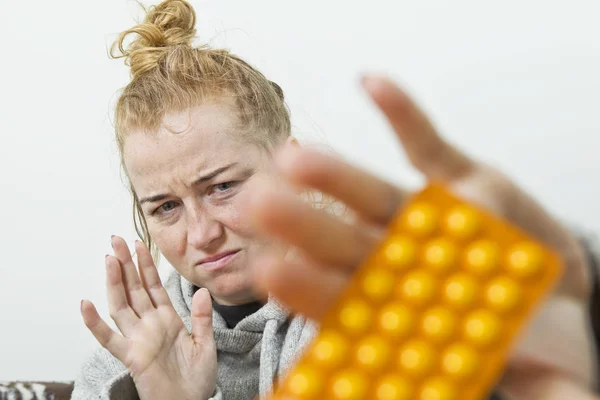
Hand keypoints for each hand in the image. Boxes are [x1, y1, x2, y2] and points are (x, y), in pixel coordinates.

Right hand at [81, 237, 216, 399]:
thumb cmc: (197, 378)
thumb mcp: (206, 344)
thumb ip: (202, 318)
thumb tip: (203, 290)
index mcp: (168, 319)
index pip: (153, 286)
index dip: (146, 265)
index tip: (140, 243)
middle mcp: (150, 325)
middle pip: (134, 288)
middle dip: (126, 264)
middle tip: (117, 240)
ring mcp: (138, 339)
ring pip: (121, 305)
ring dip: (114, 282)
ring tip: (109, 258)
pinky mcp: (131, 356)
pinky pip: (109, 338)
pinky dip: (95, 323)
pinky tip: (86, 304)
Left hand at [246, 75, 595, 396]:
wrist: (554, 280)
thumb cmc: (524, 323)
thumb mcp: (532, 374)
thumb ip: (519, 390)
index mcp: (404, 304)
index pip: (348, 299)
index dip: (309, 287)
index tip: (269, 271)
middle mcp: (404, 255)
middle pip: (344, 240)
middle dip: (302, 224)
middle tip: (255, 204)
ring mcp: (428, 214)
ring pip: (372, 193)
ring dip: (335, 173)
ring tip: (294, 155)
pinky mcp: (458, 175)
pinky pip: (426, 141)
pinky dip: (402, 113)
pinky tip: (372, 85)